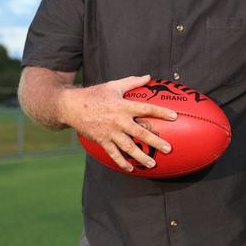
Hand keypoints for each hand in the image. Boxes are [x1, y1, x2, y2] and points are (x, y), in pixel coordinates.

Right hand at [60, 74, 176, 171]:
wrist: (71, 106)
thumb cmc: (95, 94)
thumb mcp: (114, 85)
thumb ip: (133, 82)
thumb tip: (149, 77)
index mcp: (123, 106)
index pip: (146, 109)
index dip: (161, 112)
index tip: (175, 116)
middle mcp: (118, 120)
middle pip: (140, 132)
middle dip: (156, 141)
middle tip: (168, 149)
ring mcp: (110, 132)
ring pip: (128, 147)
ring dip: (141, 157)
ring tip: (152, 164)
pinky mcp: (102, 141)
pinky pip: (114, 154)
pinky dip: (122, 162)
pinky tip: (130, 168)